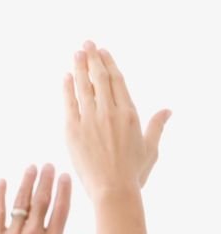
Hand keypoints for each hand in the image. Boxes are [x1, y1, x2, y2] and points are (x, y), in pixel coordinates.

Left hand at [64, 41, 169, 199]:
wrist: (113, 189)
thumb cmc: (133, 173)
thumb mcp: (150, 148)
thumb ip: (156, 126)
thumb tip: (167, 110)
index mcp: (130, 114)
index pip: (117, 81)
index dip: (108, 64)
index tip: (102, 52)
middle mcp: (110, 112)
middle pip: (99, 78)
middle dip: (92, 59)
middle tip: (86, 44)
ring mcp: (90, 120)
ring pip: (83, 87)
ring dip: (79, 68)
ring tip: (76, 54)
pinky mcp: (73, 130)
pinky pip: (69, 104)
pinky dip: (67, 89)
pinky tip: (65, 77)